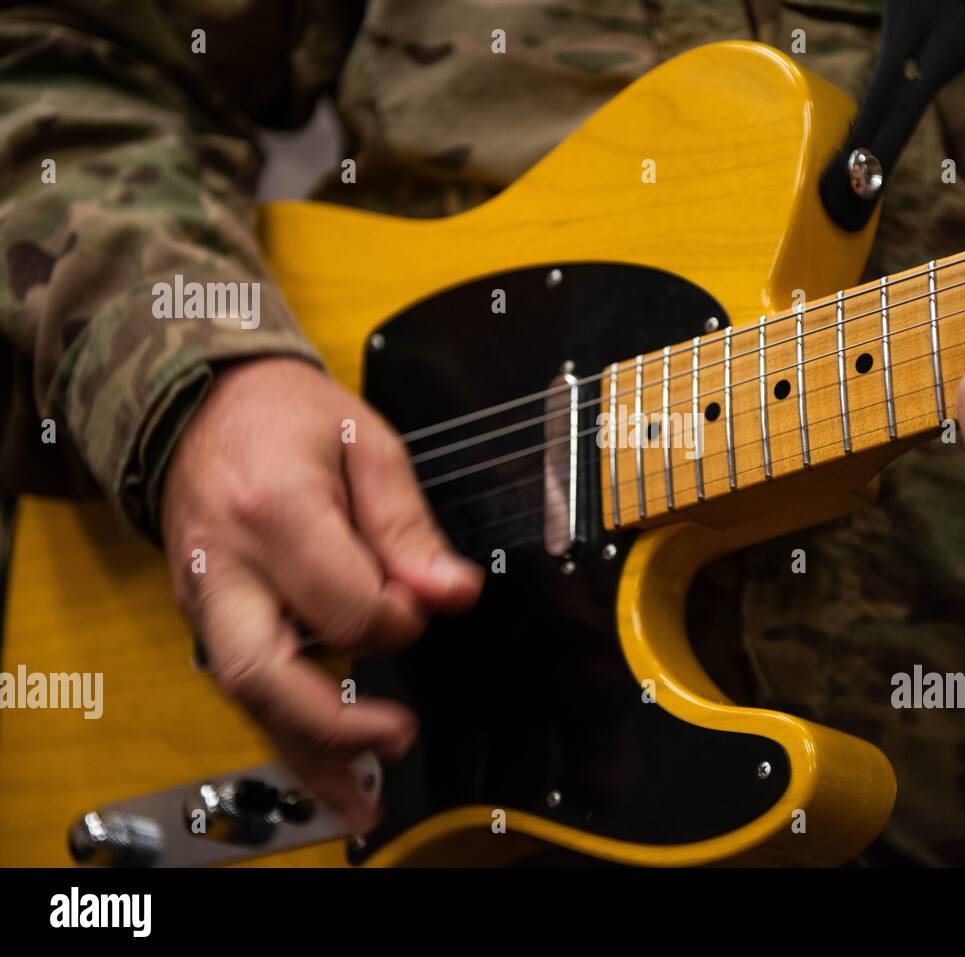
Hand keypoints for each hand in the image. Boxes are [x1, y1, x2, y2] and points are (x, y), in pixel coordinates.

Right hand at [160, 358, 483, 830]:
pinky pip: (245, 687)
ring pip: (249, 697)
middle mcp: (226, 568)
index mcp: (272, 513)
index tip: (423, 595)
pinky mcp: (204, 617)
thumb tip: (453, 594)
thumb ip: (409, 526)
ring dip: (308, 756)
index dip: (398, 613)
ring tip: (365, 803)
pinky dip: (288, 736)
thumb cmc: (289, 418)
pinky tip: (330, 778)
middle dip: (335, 722)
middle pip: (266, 672)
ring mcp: (204, 599)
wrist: (199, 404)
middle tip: (400, 737)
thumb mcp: (367, 446)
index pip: (346, 604)